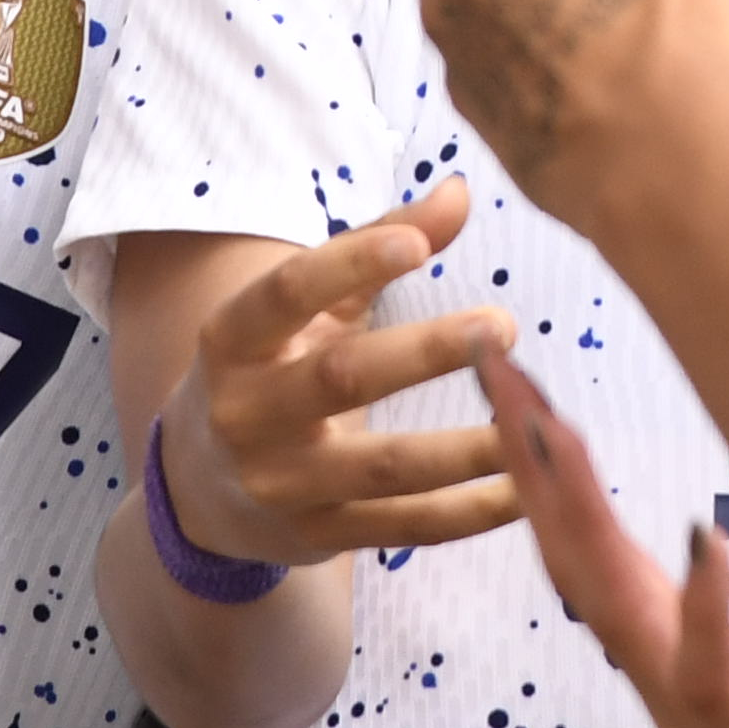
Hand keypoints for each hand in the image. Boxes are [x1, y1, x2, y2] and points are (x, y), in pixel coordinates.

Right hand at [151, 178, 525, 571]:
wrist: (197, 487)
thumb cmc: (272, 364)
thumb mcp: (306, 305)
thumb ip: (378, 243)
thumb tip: (459, 191)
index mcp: (234, 338)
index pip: (288, 292)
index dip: (350, 263)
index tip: (419, 244)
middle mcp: (247, 412)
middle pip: (341, 379)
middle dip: (426, 354)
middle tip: (505, 327)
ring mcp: (279, 484)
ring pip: (382, 467)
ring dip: (464, 449)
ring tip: (531, 418)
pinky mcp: (316, 536)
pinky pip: (403, 527)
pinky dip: (469, 513)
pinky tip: (525, 491)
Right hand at [482, 347, 728, 727]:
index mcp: (698, 651)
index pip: (603, 541)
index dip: (554, 459)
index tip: (515, 370)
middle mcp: (686, 687)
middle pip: (583, 562)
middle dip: (535, 466)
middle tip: (495, 371)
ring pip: (619, 614)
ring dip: (580, 522)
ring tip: (553, 433)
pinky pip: (715, 684)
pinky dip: (702, 611)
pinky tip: (701, 542)